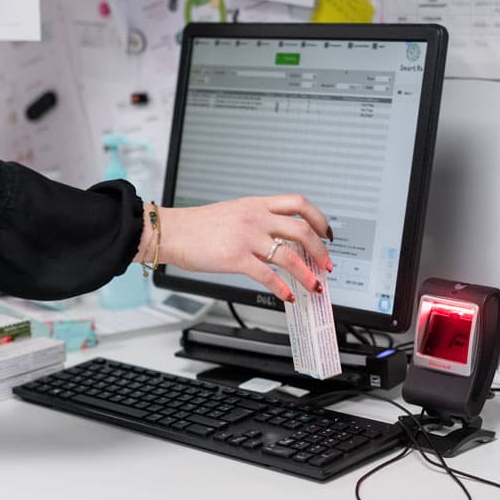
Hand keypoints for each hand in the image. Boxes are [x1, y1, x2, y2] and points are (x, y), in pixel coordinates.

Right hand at [139, 195, 333, 301]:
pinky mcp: (235, 257)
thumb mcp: (234, 213)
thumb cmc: (198, 226)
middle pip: (302, 230)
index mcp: (256, 204)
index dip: (318, 219)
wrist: (172, 232)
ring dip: (307, 273)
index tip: (326, 234)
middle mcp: (255, 218)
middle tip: (326, 264)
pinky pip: (267, 274)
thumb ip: (257, 223)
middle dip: (320, 250)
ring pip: (289, 254)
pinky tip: (287, 295)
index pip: (298, 203)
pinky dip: (282, 287)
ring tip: (313, 285)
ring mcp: (246, 237)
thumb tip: (278, 242)